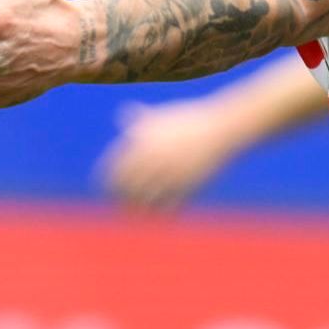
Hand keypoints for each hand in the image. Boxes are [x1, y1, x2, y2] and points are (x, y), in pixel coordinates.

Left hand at [101, 100, 241, 211]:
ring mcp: (171, 172)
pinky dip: (160, 214)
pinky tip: (160, 216)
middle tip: (120, 205)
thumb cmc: (191, 121)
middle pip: (128, 187)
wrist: (223, 128)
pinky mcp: (188, 185)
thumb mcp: (164, 116)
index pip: (116, 167)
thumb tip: (123, 113)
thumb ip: (141, 120)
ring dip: (138, 211)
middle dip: (120, 199)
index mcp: (144, 141)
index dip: (106, 181)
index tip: (105, 190)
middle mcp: (154, 157)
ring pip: (145, 201)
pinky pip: (168, 207)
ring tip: (136, 215)